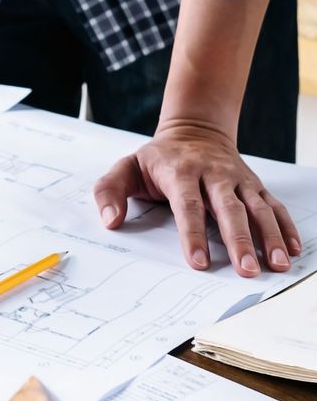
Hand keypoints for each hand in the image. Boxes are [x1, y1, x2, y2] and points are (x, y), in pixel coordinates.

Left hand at [93, 124, 301, 276]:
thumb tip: (110, 220)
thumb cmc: (157, 158)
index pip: (188, 205)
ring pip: (257, 208)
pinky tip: (291, 250)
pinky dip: (285, 226)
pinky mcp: (253, 185)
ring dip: (269, 237)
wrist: (194, 129)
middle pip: (228, 209)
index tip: (199, 262)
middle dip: (239, 240)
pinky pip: (273, 205)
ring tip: (276, 265)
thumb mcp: (126, 167)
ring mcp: (237, 179)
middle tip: (246, 271)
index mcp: (181, 172)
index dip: (193, 234)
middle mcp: (213, 174)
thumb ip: (110, 191)